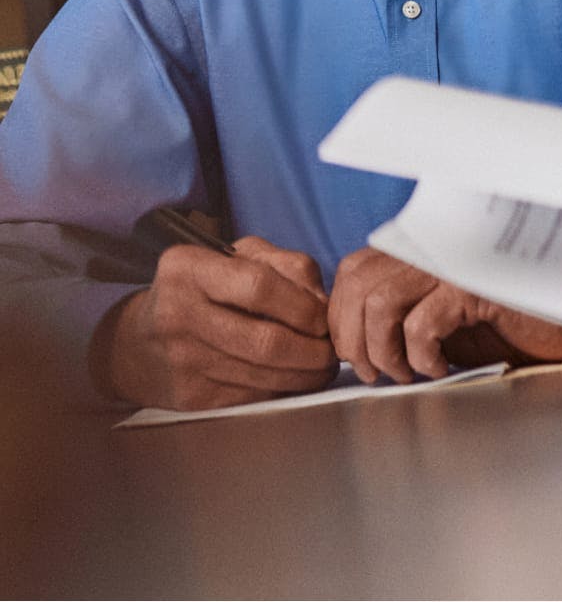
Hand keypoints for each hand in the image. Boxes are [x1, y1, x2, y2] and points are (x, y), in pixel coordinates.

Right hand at [93, 236, 337, 409]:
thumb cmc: (200, 290)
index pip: (258, 286)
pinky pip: (252, 395)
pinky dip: (282, 388)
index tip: (322, 317)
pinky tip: (294, 379)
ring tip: (323, 366)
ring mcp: (182, 359)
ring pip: (263, 374)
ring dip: (306, 374)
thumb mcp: (235, 257)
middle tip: (332, 351)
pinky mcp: (189, 396)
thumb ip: (285, 265)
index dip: (302, 305)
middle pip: (265, 340)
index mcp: (188, 267)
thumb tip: (322, 302)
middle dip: (312, 350)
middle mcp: (178, 312)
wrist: (137, 343)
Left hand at [328, 248, 561, 384]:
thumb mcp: (445, 317)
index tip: (355, 355)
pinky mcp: (475, 287)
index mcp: (420, 247)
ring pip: (379, 301)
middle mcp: (431, 246)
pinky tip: (438, 368)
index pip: (353, 271)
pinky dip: (419, 355)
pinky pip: (421, 323)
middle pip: (357, 283)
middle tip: (374, 373)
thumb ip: (403, 313)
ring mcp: (452, 262)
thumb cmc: (510, 322)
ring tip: (405, 372)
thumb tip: (354, 344)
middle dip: (353, 338)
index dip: (341, 317)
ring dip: (381, 349)